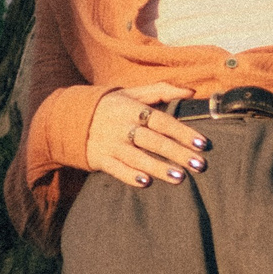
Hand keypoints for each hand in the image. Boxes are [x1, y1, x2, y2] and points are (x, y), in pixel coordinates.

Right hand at [85, 84, 210, 188]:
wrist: (71, 119)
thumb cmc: (112, 105)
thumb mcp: (133, 93)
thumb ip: (162, 90)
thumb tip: (192, 92)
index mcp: (133, 108)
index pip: (162, 120)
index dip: (182, 131)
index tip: (201, 143)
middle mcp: (122, 126)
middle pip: (153, 141)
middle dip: (177, 153)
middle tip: (199, 165)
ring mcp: (110, 143)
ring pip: (137, 157)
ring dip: (158, 167)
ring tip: (180, 177)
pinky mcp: (100, 159)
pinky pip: (116, 169)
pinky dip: (129, 176)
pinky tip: (145, 183)